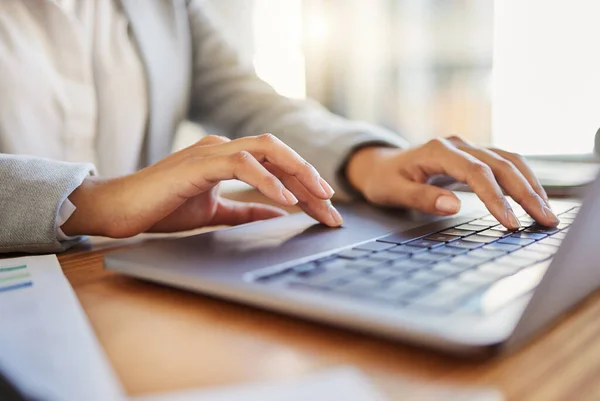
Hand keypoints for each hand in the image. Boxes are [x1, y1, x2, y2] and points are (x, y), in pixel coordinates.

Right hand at [62, 134, 343, 237]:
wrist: (120, 209)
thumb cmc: (162, 208)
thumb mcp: (216, 212)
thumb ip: (246, 210)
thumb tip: (279, 213)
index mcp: (227, 157)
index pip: (276, 166)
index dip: (305, 186)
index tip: (326, 210)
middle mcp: (224, 147)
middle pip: (279, 153)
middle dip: (310, 176)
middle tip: (332, 205)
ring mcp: (211, 151)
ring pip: (266, 149)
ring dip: (297, 172)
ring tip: (319, 197)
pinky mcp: (199, 162)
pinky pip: (241, 164)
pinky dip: (267, 180)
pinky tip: (286, 200)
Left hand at [345, 136, 558, 228]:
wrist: (380, 164)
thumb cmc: (384, 179)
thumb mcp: (392, 191)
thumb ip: (421, 197)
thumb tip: (453, 206)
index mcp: (438, 151)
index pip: (476, 172)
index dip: (496, 197)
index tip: (510, 222)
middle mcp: (458, 145)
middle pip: (501, 164)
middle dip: (526, 192)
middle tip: (545, 220)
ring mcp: (468, 148)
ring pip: (509, 161)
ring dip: (531, 185)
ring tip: (547, 213)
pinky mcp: (474, 156)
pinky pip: (505, 164)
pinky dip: (523, 180)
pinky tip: (535, 198)